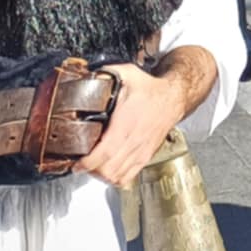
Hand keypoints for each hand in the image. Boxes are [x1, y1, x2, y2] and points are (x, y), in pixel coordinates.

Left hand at [75, 63, 202, 188]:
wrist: (173, 97)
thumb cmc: (150, 89)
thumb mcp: (126, 74)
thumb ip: (105, 72)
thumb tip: (85, 72)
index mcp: (125, 124)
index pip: (104, 153)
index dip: (87, 163)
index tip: (76, 163)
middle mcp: (134, 141)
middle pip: (108, 170)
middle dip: (90, 170)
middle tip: (81, 162)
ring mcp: (141, 151)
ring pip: (117, 177)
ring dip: (102, 176)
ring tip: (93, 166)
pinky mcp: (145, 157)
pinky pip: (128, 177)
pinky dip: (115, 178)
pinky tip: (109, 169)